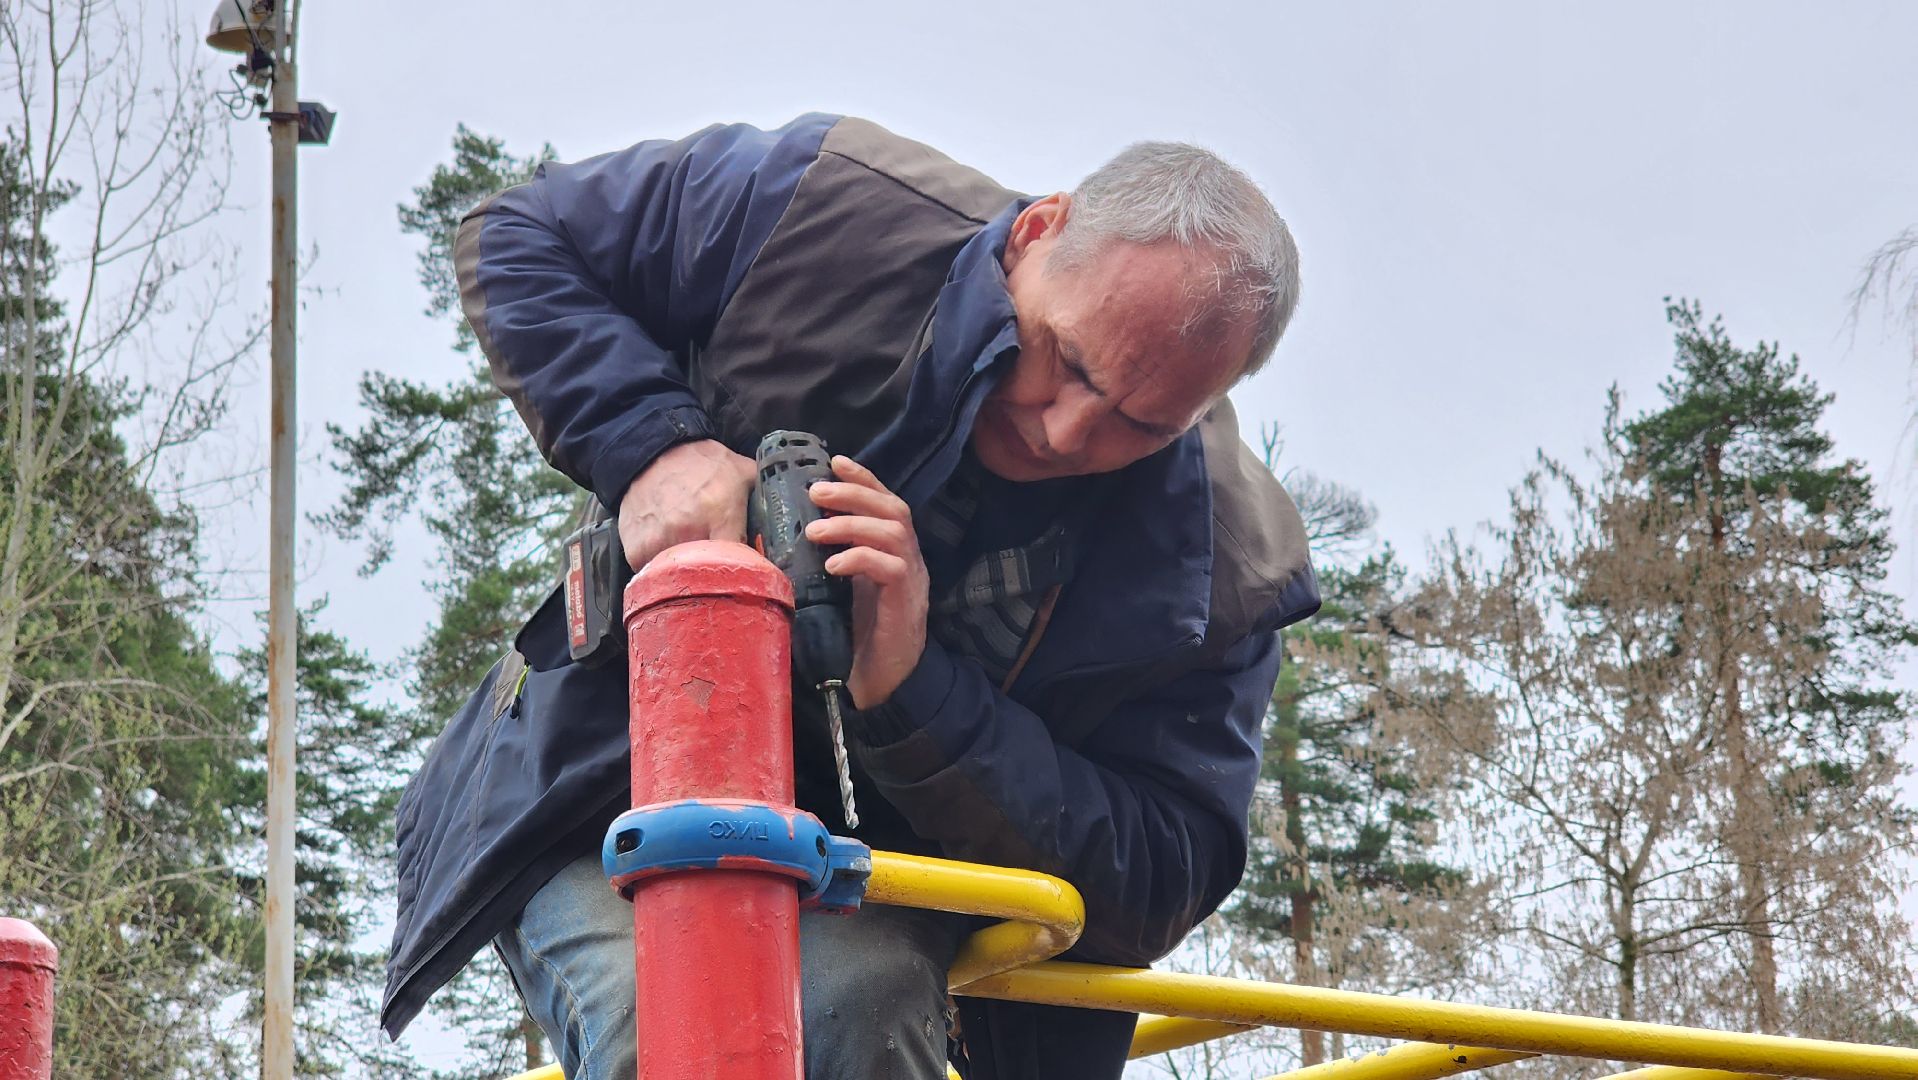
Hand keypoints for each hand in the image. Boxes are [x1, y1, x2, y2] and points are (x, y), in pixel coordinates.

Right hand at [617, 439, 757, 570]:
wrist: (653, 451)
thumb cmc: (701, 463)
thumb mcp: (741, 472)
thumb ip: (765, 496)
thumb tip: (788, 516)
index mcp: (720, 515)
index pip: (739, 563)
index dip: (744, 570)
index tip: (744, 570)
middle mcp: (688, 531)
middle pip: (708, 575)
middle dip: (715, 575)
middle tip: (716, 565)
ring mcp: (658, 542)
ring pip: (678, 579)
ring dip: (685, 573)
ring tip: (689, 555)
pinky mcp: (635, 549)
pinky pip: (652, 574)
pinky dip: (658, 569)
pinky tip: (665, 550)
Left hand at [804, 456, 928, 708]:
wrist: (877, 685)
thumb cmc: (851, 638)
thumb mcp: (833, 592)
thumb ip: (821, 564)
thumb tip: (777, 540)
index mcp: (892, 553)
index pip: (885, 503)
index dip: (863, 480)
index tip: (834, 463)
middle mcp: (907, 561)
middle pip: (893, 509)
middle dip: (854, 494)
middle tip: (816, 493)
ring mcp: (911, 581)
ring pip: (894, 532)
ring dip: (853, 524)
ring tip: (817, 531)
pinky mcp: (906, 603)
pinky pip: (890, 568)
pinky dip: (860, 558)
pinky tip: (833, 564)